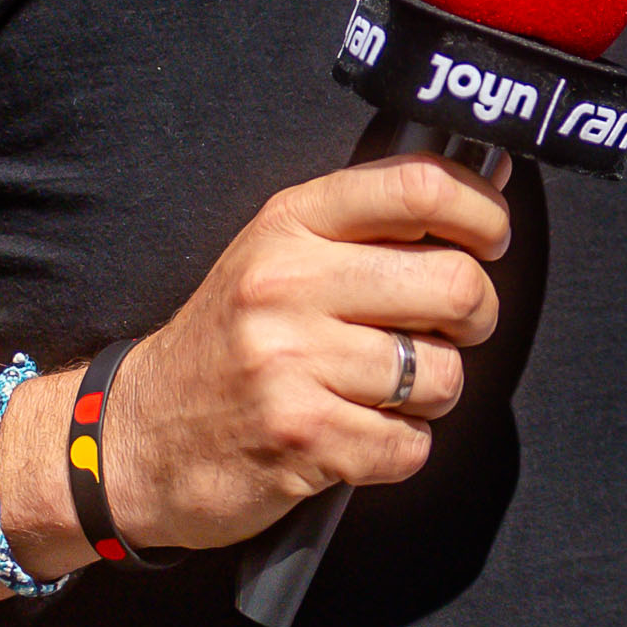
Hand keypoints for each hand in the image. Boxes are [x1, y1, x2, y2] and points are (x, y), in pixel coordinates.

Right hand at [101, 156, 508, 552]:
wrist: (135, 436)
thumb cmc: (228, 341)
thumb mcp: (278, 253)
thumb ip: (371, 221)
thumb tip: (488, 177)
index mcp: (291, 223)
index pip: (419, 187)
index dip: (482, 212)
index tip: (490, 238)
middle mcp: (288, 283)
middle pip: (455, 283)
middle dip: (475, 316)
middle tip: (446, 330)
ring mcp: (292, 362)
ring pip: (442, 373)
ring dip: (431, 393)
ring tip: (383, 390)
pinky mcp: (301, 437)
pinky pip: (410, 445)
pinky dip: (399, 449)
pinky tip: (358, 436)